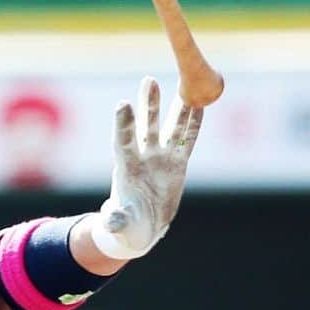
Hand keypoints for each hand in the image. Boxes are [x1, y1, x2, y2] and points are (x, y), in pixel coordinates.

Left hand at [91, 76, 202, 260]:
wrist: (141, 229)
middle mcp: (143, 158)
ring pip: (169, 128)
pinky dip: (194, 124)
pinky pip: (187, 141)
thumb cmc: (127, 227)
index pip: (124, 142)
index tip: (123, 103)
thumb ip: (115, 220)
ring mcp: (161, 159)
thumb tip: (109, 222)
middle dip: (148, 104)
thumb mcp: (120, 225)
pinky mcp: (177, 165)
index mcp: (126, 169)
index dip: (124, 124)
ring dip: (174, 107)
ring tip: (181, 82)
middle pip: (146, 126)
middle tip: (148, 80)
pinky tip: (200, 105)